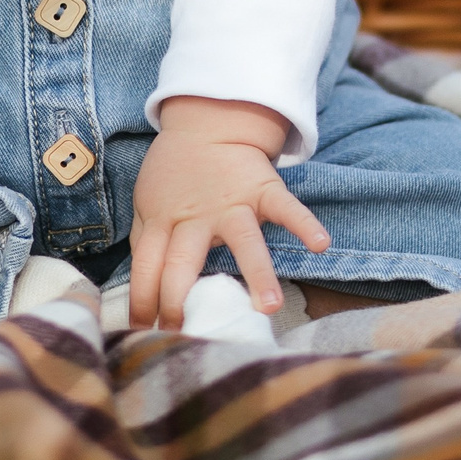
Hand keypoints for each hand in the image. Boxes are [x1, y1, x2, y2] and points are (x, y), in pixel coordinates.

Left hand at [127, 97, 328, 330]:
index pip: (147, 265)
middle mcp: (196, 217)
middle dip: (179, 298)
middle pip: (184, 261)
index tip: (144, 333)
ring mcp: (232, 205)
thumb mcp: (147, 204)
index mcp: (164, 221)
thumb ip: (146, 243)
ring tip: (269, 306)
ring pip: (244, 241)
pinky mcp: (264, 190)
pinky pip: (287, 208)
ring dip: (257, 273)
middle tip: (183, 334)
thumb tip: (141, 294)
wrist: (207, 125)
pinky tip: (320, 243)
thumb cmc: (174, 175)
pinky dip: (304, 223)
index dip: (143, 300)